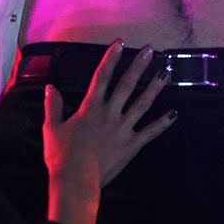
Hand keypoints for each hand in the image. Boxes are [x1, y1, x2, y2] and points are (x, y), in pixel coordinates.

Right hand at [43, 40, 175, 193]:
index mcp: (90, 108)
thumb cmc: (61, 155)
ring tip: (166, 73)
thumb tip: (49, 87)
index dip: (111, 58)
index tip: (120, 43)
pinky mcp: (131, 145)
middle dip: (138, 66)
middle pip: (126, 85)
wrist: (75, 180)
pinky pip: (149, 132)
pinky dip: (162, 123)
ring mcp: (123, 129)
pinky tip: (174, 114)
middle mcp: (109, 113)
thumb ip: (52, 106)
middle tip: (150, 50)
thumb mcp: (51, 128)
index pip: (101, 77)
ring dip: (154, 87)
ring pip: (142, 104)